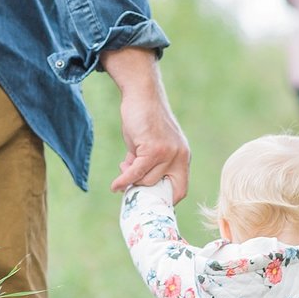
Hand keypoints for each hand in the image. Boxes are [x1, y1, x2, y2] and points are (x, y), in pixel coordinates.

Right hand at [100, 47, 190, 201]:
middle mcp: (180, 157)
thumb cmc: (144, 119)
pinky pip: (137, 173)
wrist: (142, 95)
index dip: (165, 200)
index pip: (180, 189)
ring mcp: (168, 153)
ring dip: (132, 177)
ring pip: (146, 180)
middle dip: (142, 186)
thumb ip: (147, 164)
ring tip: (125, 164)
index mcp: (183, 157)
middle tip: (129, 179)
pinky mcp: (153, 149)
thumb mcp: (151, 145)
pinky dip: (124, 180)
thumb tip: (133, 184)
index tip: (150, 202)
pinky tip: (115, 185)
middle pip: (158, 187)